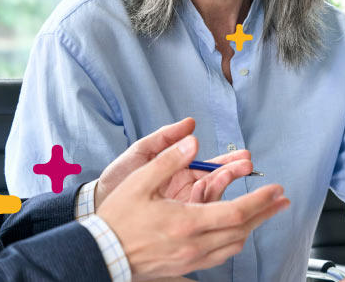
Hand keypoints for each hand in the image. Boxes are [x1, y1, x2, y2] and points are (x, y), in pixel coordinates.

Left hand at [95, 117, 253, 207]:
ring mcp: (180, 208)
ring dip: (222, 190)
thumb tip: (190, 123)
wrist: (97, 204)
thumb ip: (165, 137)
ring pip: (209, 201)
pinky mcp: (174, 222)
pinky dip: (206, 210)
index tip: (243, 157)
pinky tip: (213, 202)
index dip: (227, 162)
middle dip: (233, 174)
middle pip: (215, 183)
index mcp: (179, 171)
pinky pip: (196, 218)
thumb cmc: (118, 176)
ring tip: (231, 179)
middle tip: (247, 168)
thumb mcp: (142, 151)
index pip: (210, 166)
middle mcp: (184, 190)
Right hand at [96, 133, 289, 279]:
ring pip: (233, 245)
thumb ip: (170, 160)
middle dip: (265, 213)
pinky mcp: (184, 267)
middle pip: (242, 229)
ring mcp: (191, 259)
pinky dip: (232, 241)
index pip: (236, 212)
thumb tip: (193, 140)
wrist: (99, 255)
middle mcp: (194, 244)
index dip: (261, 201)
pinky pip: (219, 256)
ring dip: (250, 228)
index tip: (276, 190)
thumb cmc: (118, 218)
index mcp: (187, 221)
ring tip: (262, 214)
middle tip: (282, 201)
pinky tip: (234, 232)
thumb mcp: (140, 181)